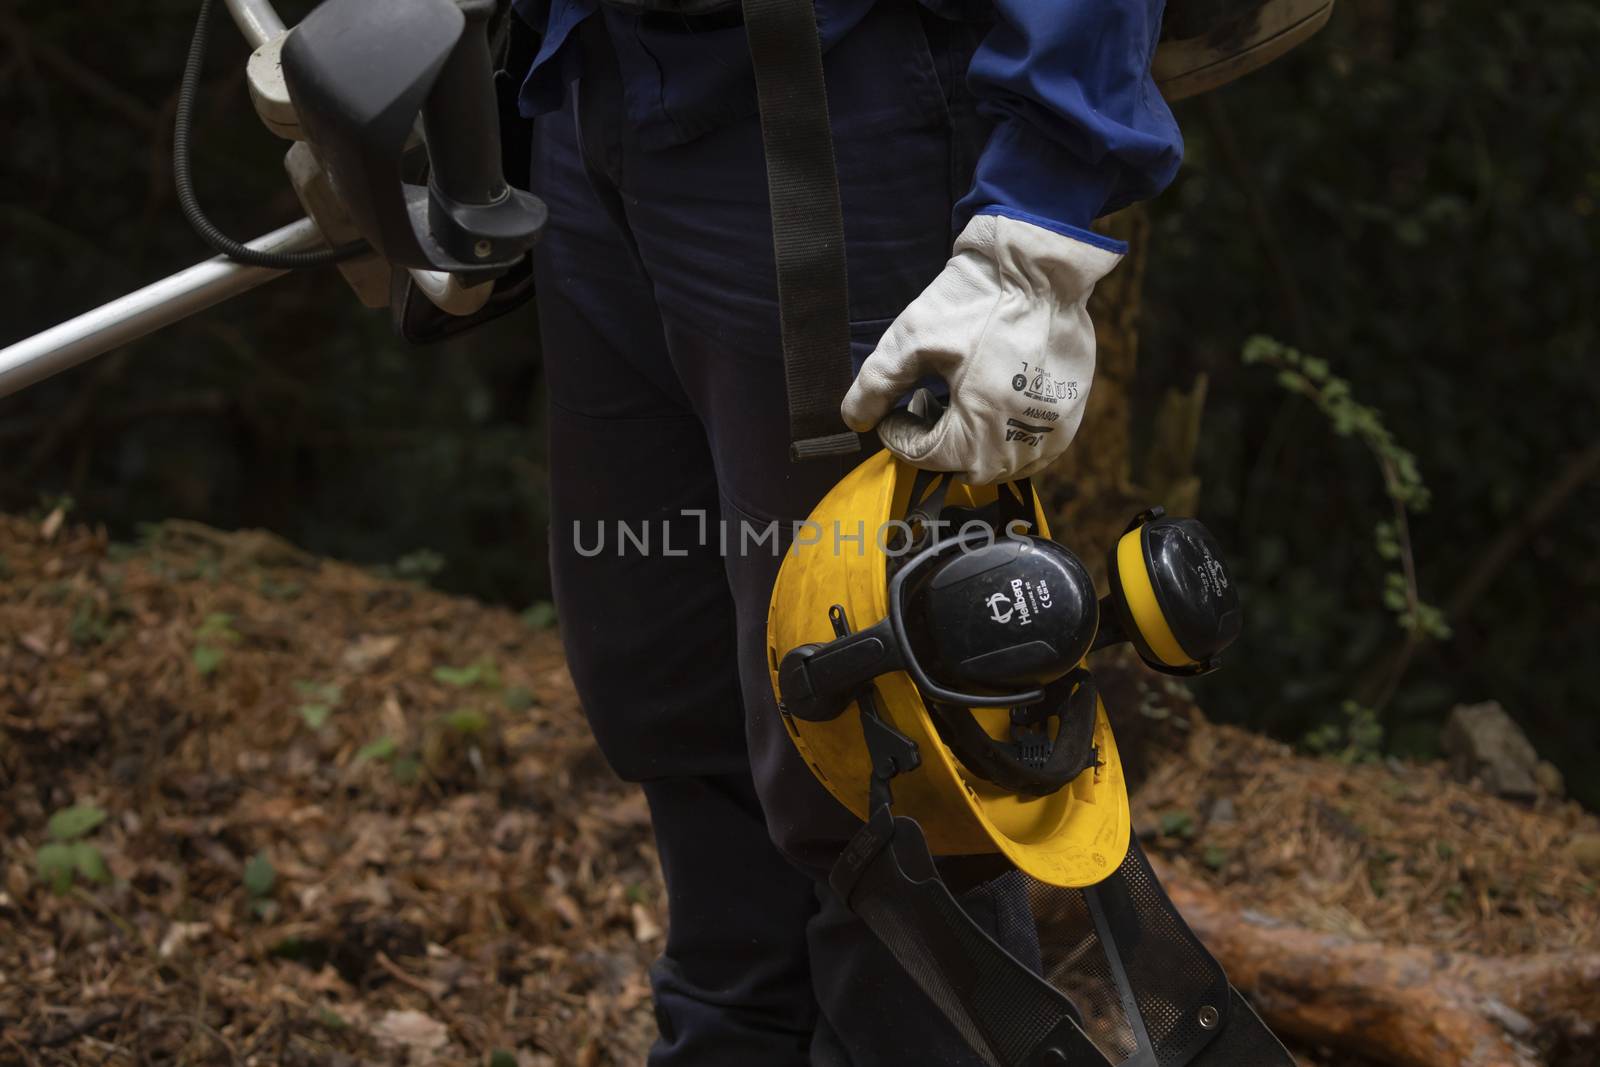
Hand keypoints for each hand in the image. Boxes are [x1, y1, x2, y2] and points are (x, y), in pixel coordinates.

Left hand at [841, 213, 1120, 484]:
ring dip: (971, 446)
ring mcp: (1054, 431)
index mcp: (981, 428)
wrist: (1039, 266)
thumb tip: (856, 419)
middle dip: (935, 443)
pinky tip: (991, 401)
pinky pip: (1034, 447)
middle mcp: (1023, 441)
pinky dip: (1006, 438)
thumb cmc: (974, 300)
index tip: (891, 409)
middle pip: (964, 468)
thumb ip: (876, 384)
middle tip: (923, 404)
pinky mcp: (1073, 414)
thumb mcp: (912, 339)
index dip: (899, 434)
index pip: (926, 457)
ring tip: (956, 402)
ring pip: (1001, 464)